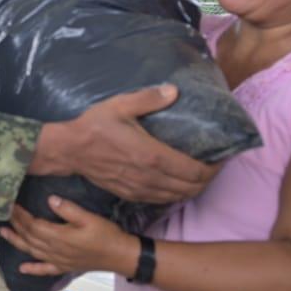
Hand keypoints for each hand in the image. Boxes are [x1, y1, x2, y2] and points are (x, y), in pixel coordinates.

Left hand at [2, 196, 137, 276]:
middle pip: (29, 237)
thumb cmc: (105, 234)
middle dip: (15, 224)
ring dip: (16, 242)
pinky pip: (44, 269)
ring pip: (32, 251)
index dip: (20, 215)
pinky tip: (22, 269)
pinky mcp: (64, 267)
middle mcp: (54, 250)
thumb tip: (49, 199)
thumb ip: (67, 209)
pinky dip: (32, 269)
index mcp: (58, 236)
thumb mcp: (88, 217)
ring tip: (3, 233)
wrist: (120, 256)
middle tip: (3, 213)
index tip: (10, 204)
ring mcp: (58, 260)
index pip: (32, 225)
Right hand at [30, 84, 216, 203]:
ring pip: (178, 197)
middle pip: (192, 188)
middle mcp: (151, 177)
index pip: (195, 171)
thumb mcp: (121, 105)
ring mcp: (141, 189)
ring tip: (198, 176)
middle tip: (213, 166)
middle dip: (207, 179)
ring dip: (193, 189)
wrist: (69, 150)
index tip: (221, 158)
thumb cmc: (95, 126)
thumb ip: (149, 98)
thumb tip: (173, 90)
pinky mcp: (131, 194)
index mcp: (153, 156)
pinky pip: (162, 200)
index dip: (214, 168)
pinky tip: (175, 184)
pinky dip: (175, 194)